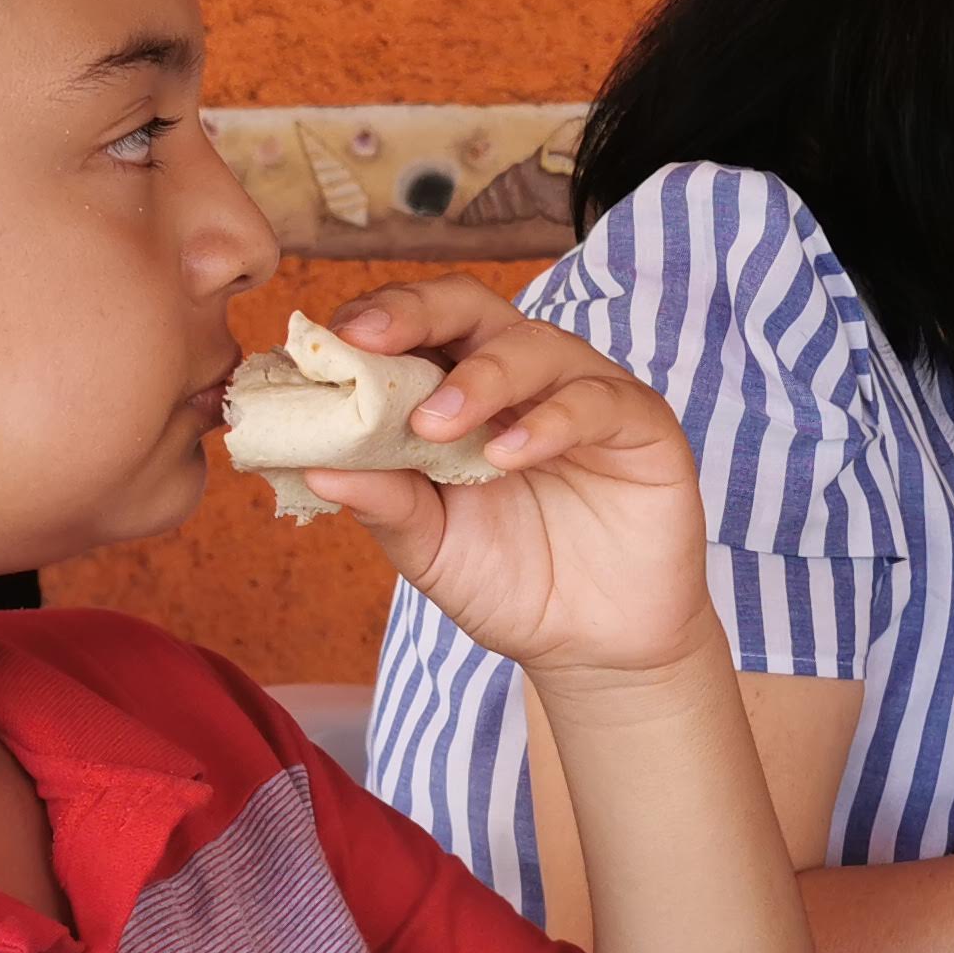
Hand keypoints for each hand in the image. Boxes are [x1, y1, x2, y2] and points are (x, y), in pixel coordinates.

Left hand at [301, 281, 714, 691]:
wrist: (593, 646)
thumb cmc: (510, 584)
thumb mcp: (429, 548)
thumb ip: (383, 502)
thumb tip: (312, 465)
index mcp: (462, 394)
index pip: (416, 328)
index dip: (372, 322)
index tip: (325, 348)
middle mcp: (522, 380)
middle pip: (470, 306)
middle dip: (414, 313)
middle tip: (367, 343)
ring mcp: (584, 395)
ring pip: (535, 344)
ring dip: (479, 377)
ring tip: (436, 427)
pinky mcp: (641, 425)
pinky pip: (599, 400)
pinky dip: (551, 421)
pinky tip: (510, 456)